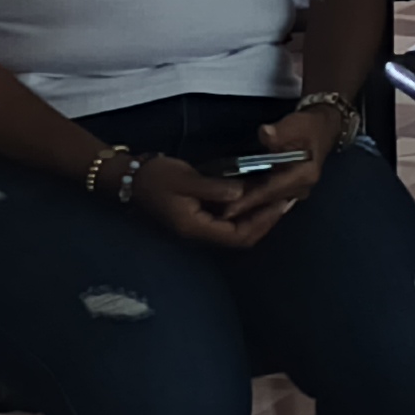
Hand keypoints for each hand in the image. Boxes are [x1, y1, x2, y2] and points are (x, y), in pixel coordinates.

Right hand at [127, 152, 268, 249]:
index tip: (281, 204)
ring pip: (235, 229)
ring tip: (277, 197)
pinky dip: (244, 210)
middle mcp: (199, 232)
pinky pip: (227, 219)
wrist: (128, 177)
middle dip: (265, 220)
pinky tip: (255, 194)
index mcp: (195, 227)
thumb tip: (241, 193)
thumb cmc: (154, 177)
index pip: (238, 235)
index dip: (262, 222)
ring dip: (257, 216)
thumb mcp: (185, 178)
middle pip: (240, 236)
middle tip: (286, 200)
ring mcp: (199, 226)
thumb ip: (214, 188)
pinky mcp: (198, 216)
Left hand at [198, 105, 340, 238]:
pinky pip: (269, 199)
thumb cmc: (307, 127)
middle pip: (268, 201)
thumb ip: (280, 132)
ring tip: (221, 215)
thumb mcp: (295, 125)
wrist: (323, 128)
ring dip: (247, 209)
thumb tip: (266, 134)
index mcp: (305, 174)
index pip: (272, 190)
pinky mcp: (290, 190)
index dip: (249, 199)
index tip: (227, 210)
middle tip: (216, 217)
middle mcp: (302, 188)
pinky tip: (234, 206)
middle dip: (244, 209)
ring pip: (268, 203)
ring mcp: (297, 191)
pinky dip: (253, 202)